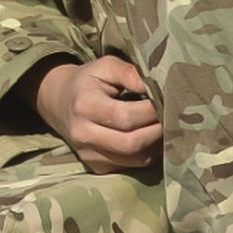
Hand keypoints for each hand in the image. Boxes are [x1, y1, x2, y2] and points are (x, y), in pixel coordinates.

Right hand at [21, 55, 160, 172]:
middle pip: (131, 143)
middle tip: (172, 118)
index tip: (167, 101)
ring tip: (165, 128)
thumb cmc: (88, 81)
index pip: (125, 117)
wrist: (59, 103)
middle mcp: (82, 134)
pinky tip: (151, 139)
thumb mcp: (105, 66)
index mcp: (84, 106)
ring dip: (156, 145)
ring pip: (134, 159)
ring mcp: (88, 154)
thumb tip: (155, 86)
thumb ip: (129, 72)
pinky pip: (130, 166)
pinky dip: (147, 154)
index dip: (151, 112)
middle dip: (158, 131)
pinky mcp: (96, 166)